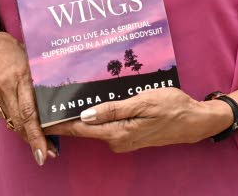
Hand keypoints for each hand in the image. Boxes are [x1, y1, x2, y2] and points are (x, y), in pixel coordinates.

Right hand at [0, 32, 54, 165]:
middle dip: (34, 141)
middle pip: (20, 122)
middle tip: (47, 154)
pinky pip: (4, 116)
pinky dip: (15, 122)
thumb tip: (58, 103)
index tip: (45, 151)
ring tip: (40, 144)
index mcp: (19, 75)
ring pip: (12, 122)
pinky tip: (25, 125)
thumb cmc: (14, 50)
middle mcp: (4, 87)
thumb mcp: (31, 60)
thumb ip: (40, 81)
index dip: (37, 135)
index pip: (29, 112)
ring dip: (26, 134)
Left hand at [54, 88, 227, 152]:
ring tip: (67, 96)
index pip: (80, 128)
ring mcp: (123, 140)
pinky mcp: (129, 136)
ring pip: (96, 126)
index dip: (61, 121)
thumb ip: (113, 109)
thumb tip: (85, 115)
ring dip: (83, 114)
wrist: (195, 121)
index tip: (43, 114)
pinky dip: (98, 116)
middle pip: (85, 128)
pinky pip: (107, 125)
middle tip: (51, 98)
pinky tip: (93, 103)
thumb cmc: (172, 107)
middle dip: (68, 115)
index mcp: (118, 133)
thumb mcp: (143, 102)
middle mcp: (117, 141)